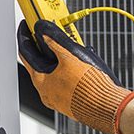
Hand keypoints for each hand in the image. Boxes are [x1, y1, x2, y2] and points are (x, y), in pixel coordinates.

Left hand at [18, 20, 133, 133]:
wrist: (107, 107)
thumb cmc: (89, 87)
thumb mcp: (70, 57)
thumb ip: (55, 41)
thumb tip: (44, 30)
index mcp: (41, 81)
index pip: (26, 53)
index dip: (25, 35)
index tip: (28, 25)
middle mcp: (46, 92)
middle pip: (39, 63)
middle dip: (45, 46)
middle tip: (50, 33)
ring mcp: (58, 98)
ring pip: (54, 72)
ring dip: (60, 58)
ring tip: (71, 47)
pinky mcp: (71, 101)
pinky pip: (66, 82)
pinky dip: (69, 70)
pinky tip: (81, 65)